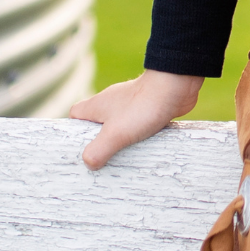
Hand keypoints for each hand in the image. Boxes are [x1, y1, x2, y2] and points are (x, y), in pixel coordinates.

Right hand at [68, 70, 202, 168]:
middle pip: (96, 123)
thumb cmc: (143, 106)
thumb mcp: (115, 134)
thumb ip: (98, 150)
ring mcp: (129, 104)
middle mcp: (110, 102)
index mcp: (96, 105)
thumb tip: (88, 163)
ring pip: (118, 124)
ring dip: (121, 139)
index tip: (80, 148)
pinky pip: (136, 124)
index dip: (74, 131)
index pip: (75, 116)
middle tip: (103, 158)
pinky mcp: (146, 108)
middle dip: (99, 140)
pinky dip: (138, 135)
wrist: (174, 87)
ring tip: (124, 156)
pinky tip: (144, 146)